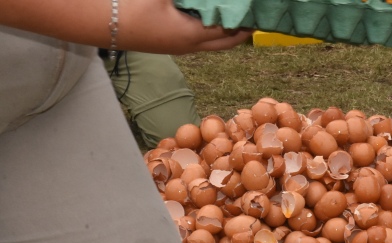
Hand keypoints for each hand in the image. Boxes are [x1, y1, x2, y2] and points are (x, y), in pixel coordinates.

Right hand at [118, 0, 252, 53]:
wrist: (97, 22)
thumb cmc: (130, 6)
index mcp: (192, 34)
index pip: (229, 27)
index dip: (244, 17)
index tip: (255, 7)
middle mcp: (191, 46)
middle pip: (227, 42)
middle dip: (243, 29)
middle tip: (254, 15)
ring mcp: (181, 48)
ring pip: (214, 43)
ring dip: (228, 31)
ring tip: (238, 15)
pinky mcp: (171, 45)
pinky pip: (201, 40)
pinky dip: (212, 30)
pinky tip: (212, 15)